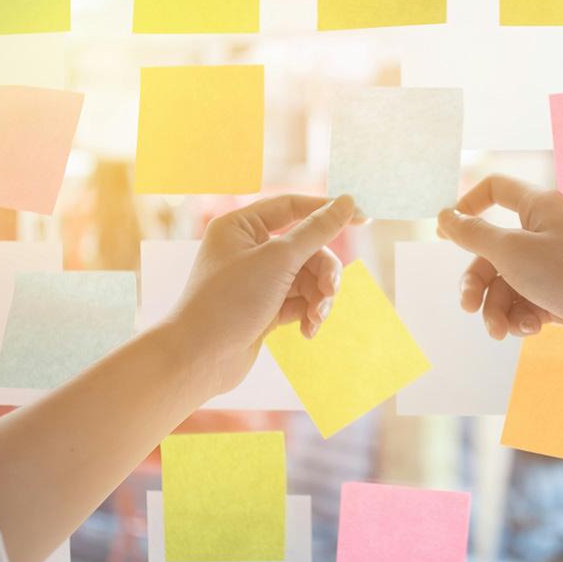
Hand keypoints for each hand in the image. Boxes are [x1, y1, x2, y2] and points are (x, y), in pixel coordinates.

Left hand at [166, 194, 356, 394]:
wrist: (198, 359)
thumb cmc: (229, 302)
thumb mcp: (279, 261)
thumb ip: (317, 231)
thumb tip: (347, 202)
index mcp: (240, 226)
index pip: (293, 207)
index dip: (328, 211)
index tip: (364, 218)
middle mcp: (247, 249)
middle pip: (306, 248)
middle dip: (324, 272)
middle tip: (330, 292)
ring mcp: (255, 280)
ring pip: (306, 278)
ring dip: (318, 298)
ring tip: (316, 318)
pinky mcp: (263, 307)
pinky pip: (298, 301)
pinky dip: (308, 313)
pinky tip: (308, 331)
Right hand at [437, 175, 562, 364]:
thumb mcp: (509, 252)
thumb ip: (473, 234)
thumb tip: (445, 216)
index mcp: (540, 206)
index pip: (497, 189)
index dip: (468, 206)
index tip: (445, 233)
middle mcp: (548, 231)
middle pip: (493, 249)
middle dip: (478, 282)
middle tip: (468, 306)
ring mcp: (554, 264)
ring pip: (506, 282)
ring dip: (497, 308)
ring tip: (501, 330)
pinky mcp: (560, 293)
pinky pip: (525, 300)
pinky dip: (520, 316)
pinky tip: (531, 329)